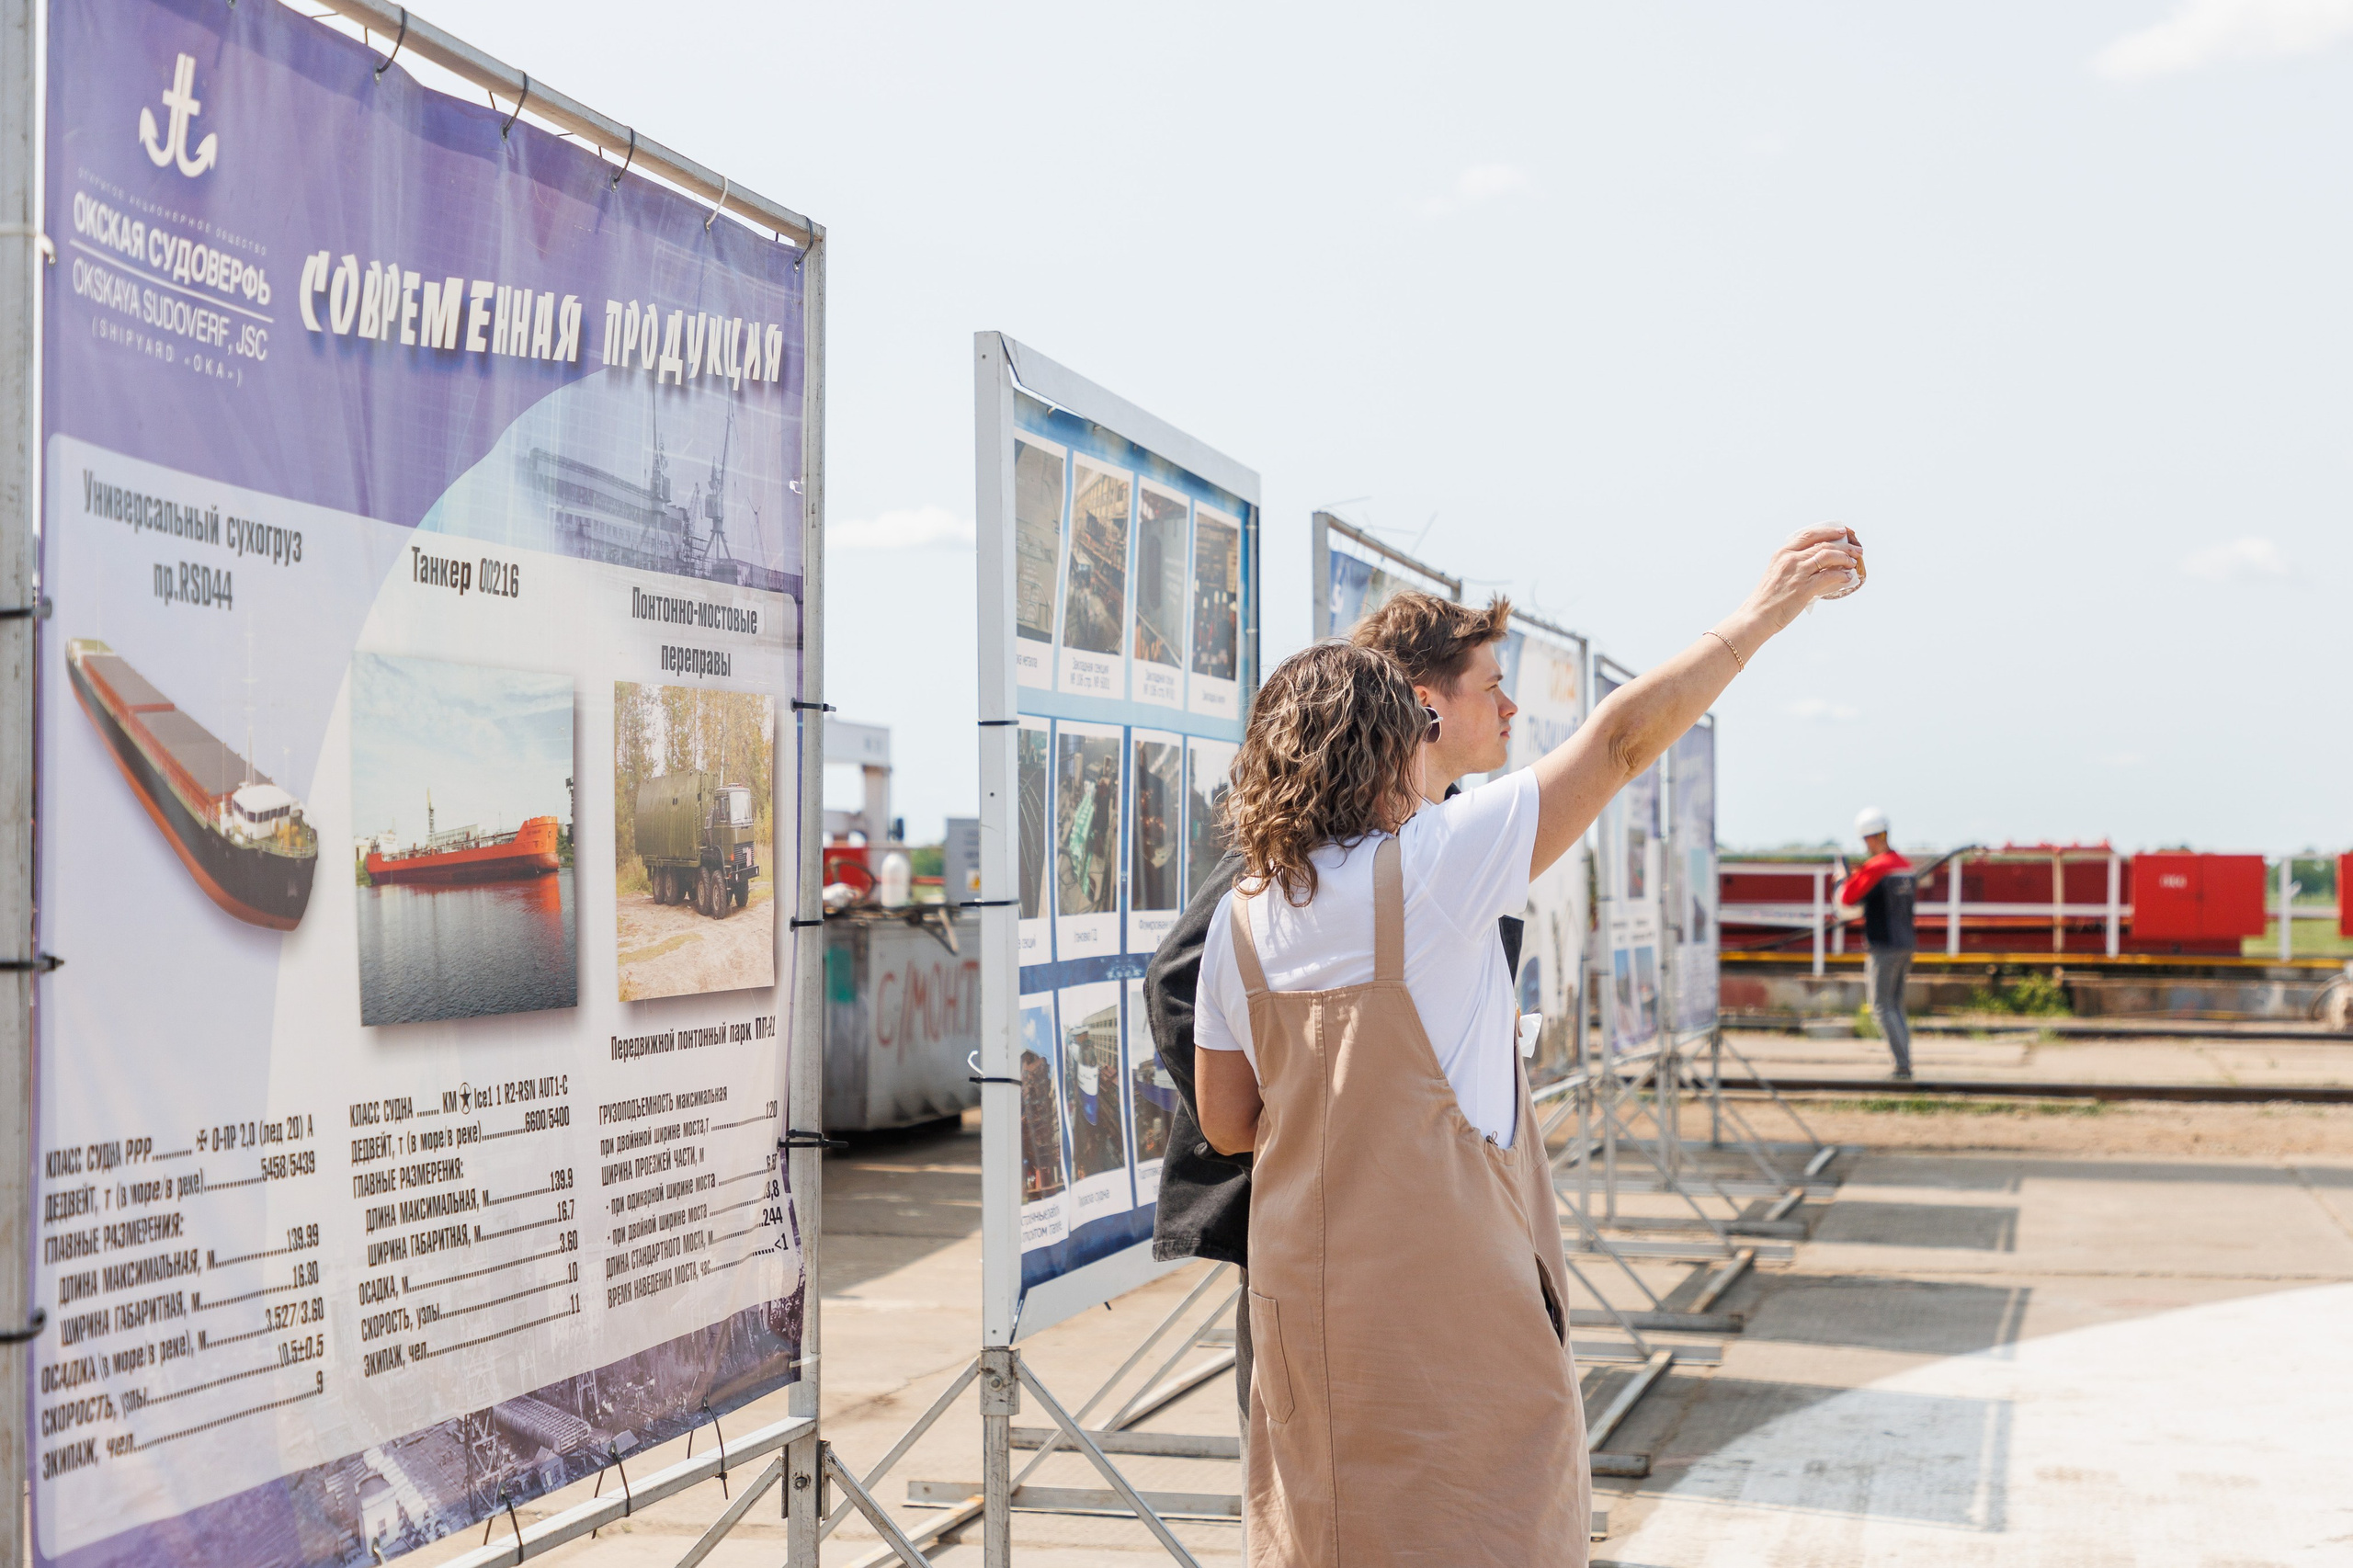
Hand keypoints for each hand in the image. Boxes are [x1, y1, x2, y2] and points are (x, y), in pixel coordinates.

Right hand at [1739, 524, 1861, 634]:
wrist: (1757, 615)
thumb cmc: (1768, 598)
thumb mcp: (1777, 572)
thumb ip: (1794, 565)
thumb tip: (1818, 566)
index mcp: (1782, 553)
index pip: (1809, 534)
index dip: (1829, 531)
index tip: (1842, 532)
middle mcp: (1790, 559)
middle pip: (1823, 544)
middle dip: (1844, 545)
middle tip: (1856, 550)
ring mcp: (1797, 573)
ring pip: (1829, 556)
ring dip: (1846, 557)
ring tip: (1854, 562)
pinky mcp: (1804, 588)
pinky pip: (1829, 576)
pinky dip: (1842, 575)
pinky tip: (1848, 577)